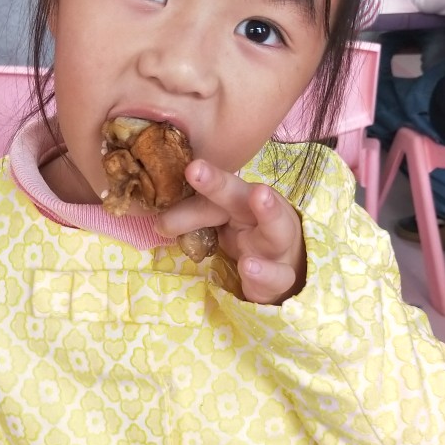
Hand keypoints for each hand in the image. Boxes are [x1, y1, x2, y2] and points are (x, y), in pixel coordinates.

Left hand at [157, 159, 305, 304]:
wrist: (285, 270)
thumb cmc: (249, 237)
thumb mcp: (222, 225)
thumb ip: (193, 219)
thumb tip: (159, 222)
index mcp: (243, 200)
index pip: (220, 187)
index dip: (207, 178)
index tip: (188, 168)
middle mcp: (261, 215)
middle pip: (243, 196)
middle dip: (221, 183)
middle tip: (195, 170)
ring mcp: (276, 246)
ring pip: (276, 229)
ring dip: (268, 213)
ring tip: (258, 197)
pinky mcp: (281, 277)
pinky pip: (277, 275)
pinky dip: (265, 272)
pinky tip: (248, 267)